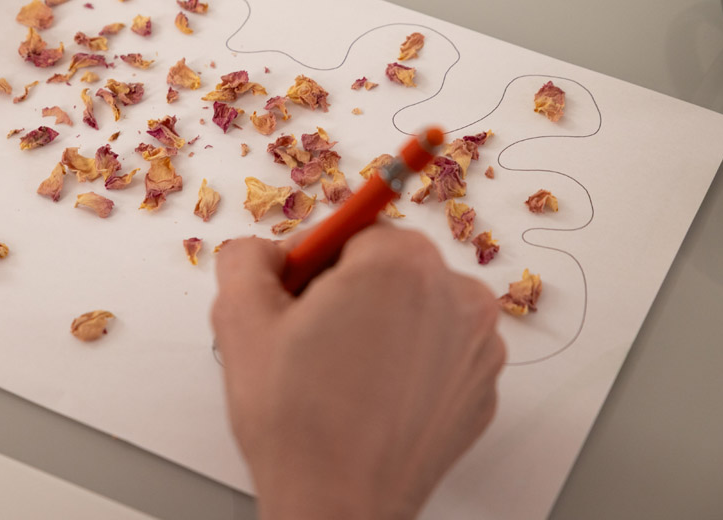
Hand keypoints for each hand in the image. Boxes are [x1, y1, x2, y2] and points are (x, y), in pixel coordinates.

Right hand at [212, 227, 505, 519]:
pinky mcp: (483, 389)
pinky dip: (407, 365)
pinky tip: (369, 398)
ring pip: (417, 308)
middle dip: (349, 291)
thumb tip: (265, 253)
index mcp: (401, 263)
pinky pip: (439, 353)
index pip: (354, 230)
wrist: (336, 507)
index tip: (297, 295)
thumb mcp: (239, 318)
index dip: (315, 261)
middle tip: (310, 339)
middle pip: (391, 265)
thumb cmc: (297, 422)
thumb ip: (247, 258)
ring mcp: (479, 347)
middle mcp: (457, 294)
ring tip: (338, 375)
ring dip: (381, 326)